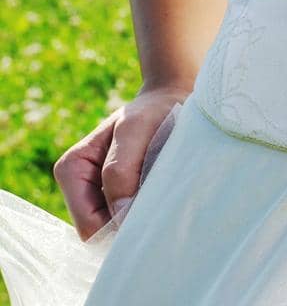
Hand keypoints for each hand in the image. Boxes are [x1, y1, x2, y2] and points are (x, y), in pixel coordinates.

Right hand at [53, 82, 189, 240]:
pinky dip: (144, 211)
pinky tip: (160, 193)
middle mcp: (79, 185)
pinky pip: (126, 218)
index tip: (147, 211)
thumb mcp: (134, 130)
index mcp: (72, 168)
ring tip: (161, 191)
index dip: (116, 227)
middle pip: (99, 231)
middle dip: (126, 223)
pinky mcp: (117, 195)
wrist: (170, 99)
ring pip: (113, 228)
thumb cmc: (150, 112)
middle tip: (158, 203)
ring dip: (137, 216)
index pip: (88, 225)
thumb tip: (118, 214)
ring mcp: (97, 192)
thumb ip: (121, 170)